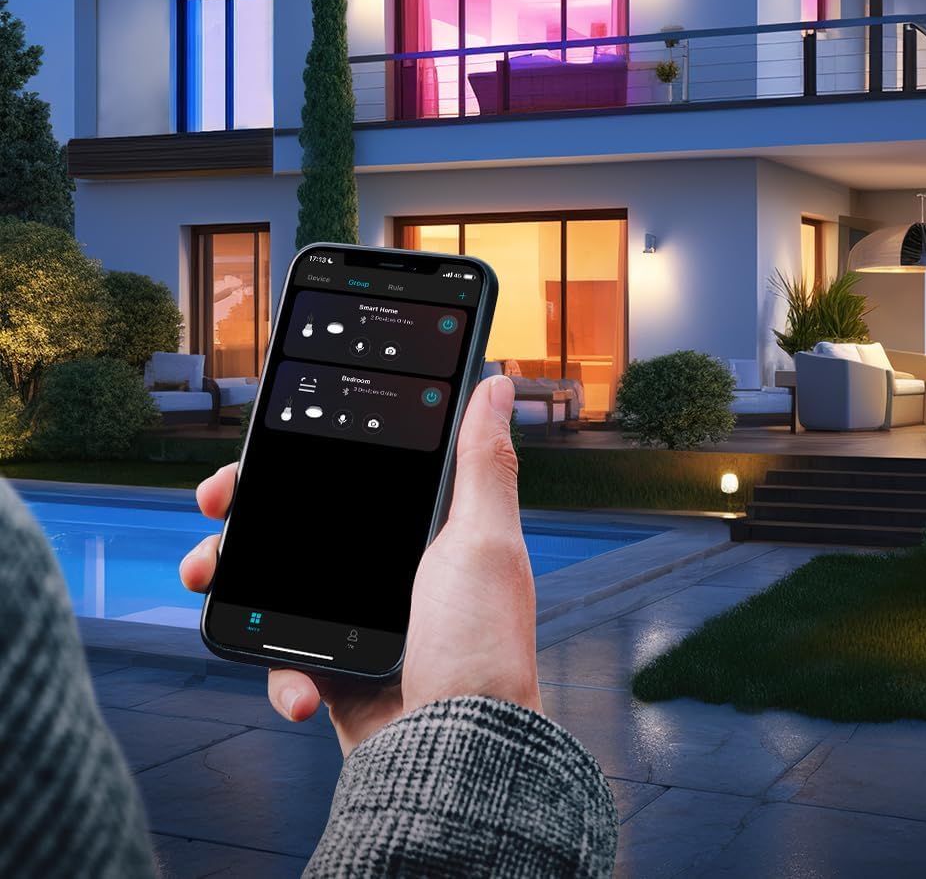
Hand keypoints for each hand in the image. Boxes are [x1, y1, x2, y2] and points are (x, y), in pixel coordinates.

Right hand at [181, 374, 540, 755]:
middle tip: (217, 509)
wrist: (460, 758)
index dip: (305, 458)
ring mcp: (357, 621)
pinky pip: (282, 659)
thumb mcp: (485, 539)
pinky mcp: (336, 674)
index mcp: (424, 531)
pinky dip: (278, 672)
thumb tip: (497, 386)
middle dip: (249, 513)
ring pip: (275, 584)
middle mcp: (389, 570)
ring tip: (209, 577)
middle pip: (301, 523)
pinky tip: (300, 685)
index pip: (353, 475)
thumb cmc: (483, 649)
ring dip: (231, 579)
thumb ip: (481, 462)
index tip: (263, 451)